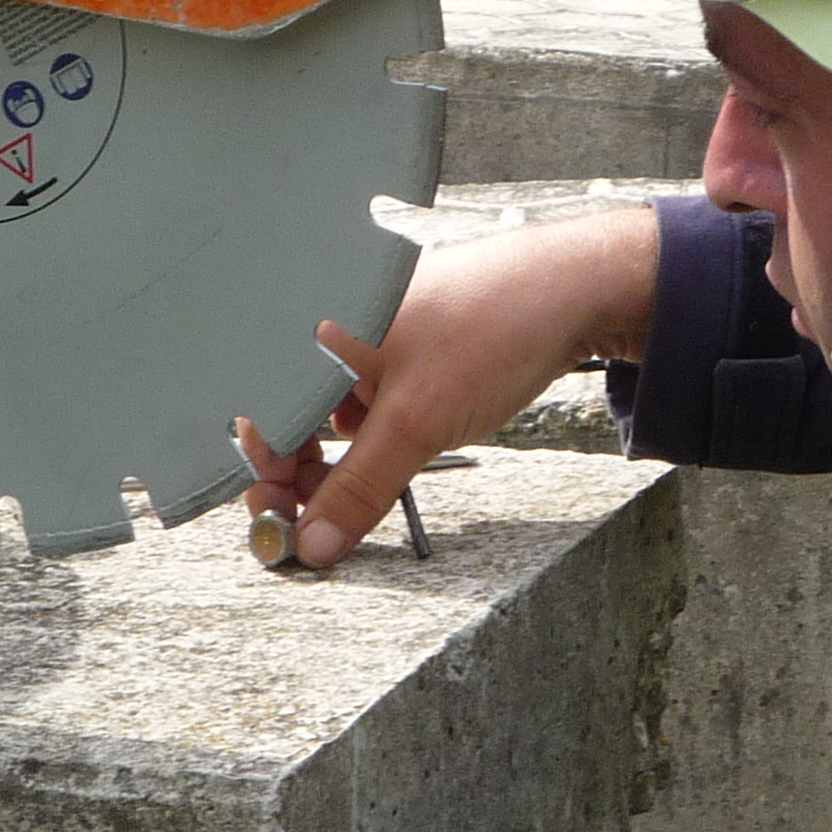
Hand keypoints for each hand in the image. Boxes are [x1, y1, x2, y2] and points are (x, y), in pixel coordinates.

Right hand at [236, 208, 657, 566]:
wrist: (570, 288)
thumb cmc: (491, 328)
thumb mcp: (416, 424)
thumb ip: (357, 490)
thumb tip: (312, 544)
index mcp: (315, 326)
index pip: (261, 413)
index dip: (266, 476)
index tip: (282, 524)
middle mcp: (330, 322)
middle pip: (287, 413)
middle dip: (298, 473)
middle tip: (318, 522)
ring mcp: (365, 331)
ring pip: (326, 408)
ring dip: (335, 456)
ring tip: (364, 486)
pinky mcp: (397, 341)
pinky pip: (361, 393)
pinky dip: (368, 430)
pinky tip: (390, 446)